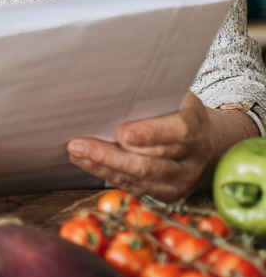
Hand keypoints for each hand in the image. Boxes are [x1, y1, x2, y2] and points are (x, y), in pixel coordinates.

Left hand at [66, 91, 256, 201]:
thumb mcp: (170, 94)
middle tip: (78, 144)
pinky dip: (109, 175)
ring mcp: (184, 179)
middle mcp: (194, 156)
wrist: (202, 139)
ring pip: (141, 178)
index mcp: (196, 124)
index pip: (177, 131)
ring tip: (76, 153)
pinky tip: (88, 163)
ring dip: (103, 166)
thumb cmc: (173, 109)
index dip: (150, 134)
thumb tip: (108, 83)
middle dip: (110, 154)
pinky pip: (137, 188)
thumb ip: (148, 93)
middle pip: (150, 161)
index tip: (121, 133)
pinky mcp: (171, 193)